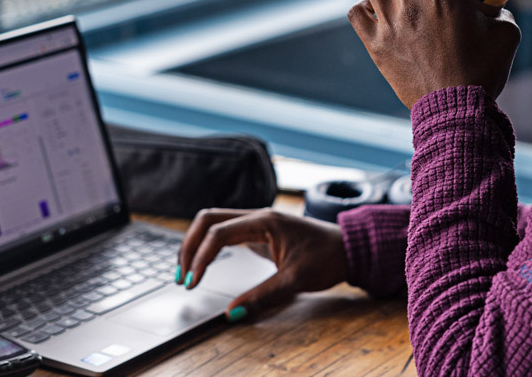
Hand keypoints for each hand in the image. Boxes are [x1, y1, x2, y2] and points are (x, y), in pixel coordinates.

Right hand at [177, 208, 348, 319]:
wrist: (350, 248)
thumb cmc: (328, 258)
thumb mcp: (295, 281)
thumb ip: (261, 297)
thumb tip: (232, 314)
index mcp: (265, 221)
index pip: (219, 233)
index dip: (200, 258)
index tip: (192, 282)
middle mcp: (258, 216)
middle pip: (209, 220)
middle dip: (189, 245)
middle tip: (181, 275)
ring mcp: (257, 222)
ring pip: (215, 224)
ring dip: (196, 244)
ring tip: (186, 272)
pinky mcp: (259, 232)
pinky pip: (225, 232)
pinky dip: (209, 246)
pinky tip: (203, 264)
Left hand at [348, 0, 521, 107]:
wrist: (456, 110)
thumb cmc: (483, 72)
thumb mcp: (505, 34)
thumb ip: (501, 9)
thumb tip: (498, 1)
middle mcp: (410, 4)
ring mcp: (389, 24)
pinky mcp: (375, 45)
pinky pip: (356, 12)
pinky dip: (364, 5)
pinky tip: (377, 9)